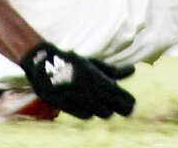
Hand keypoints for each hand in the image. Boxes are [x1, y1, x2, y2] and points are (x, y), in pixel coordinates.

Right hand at [19, 42, 135, 119]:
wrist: (44, 66)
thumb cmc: (72, 62)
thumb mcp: (93, 64)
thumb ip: (113, 70)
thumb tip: (132, 69)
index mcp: (97, 79)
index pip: (117, 95)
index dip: (126, 100)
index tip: (133, 103)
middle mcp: (88, 93)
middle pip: (110, 108)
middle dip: (121, 108)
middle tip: (128, 109)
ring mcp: (78, 102)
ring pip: (99, 113)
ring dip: (106, 111)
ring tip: (110, 108)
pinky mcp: (67, 108)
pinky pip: (85, 115)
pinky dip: (91, 112)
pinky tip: (93, 109)